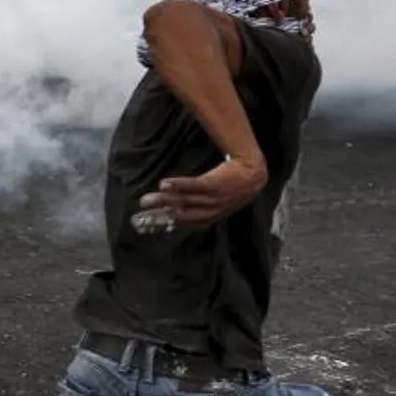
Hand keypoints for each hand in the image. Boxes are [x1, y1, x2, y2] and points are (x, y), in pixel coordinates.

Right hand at [130, 157, 267, 231]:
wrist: (253, 172)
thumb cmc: (235, 186)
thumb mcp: (221, 202)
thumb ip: (202, 207)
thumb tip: (181, 209)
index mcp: (211, 216)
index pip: (185, 222)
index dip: (168, 222)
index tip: (151, 222)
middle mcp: (211, 210)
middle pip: (181, 213)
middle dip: (160, 214)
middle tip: (142, 214)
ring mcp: (213, 197)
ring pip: (184, 200)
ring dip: (164, 200)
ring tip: (148, 199)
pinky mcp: (214, 183)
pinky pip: (192, 185)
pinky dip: (178, 185)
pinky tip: (164, 183)